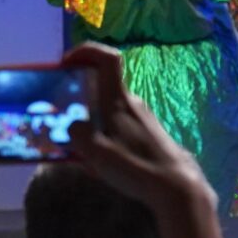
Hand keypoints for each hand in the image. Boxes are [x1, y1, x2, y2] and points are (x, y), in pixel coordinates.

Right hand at [60, 43, 224, 237]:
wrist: (176, 186)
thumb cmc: (136, 167)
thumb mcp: (97, 153)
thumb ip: (77, 134)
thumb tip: (72, 125)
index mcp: (118, 100)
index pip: (107, 58)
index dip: (85, 51)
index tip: (66, 64)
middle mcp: (133, 102)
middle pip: (101, 87)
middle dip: (78, 97)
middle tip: (61, 117)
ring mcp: (143, 118)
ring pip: (109, 109)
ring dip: (91, 121)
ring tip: (79, 148)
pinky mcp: (148, 134)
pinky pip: (119, 126)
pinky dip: (105, 136)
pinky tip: (100, 163)